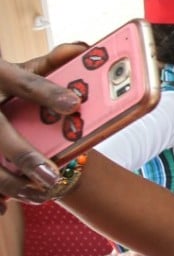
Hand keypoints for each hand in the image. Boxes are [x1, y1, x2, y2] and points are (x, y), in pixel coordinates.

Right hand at [0, 46, 84, 203]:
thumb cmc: (0, 81)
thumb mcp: (17, 68)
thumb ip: (50, 62)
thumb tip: (83, 49)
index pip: (22, 82)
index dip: (46, 93)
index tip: (72, 104)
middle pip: (1, 133)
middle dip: (26, 156)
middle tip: (53, 175)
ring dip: (11, 182)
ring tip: (40, 194)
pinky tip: (3, 207)